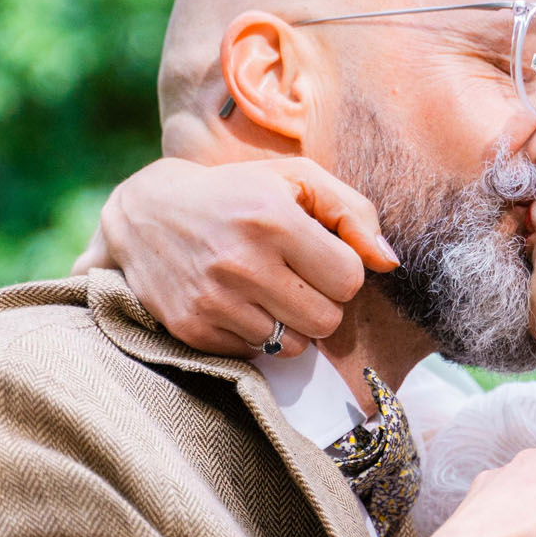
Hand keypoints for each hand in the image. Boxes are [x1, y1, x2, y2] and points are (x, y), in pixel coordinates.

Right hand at [71, 156, 399, 356]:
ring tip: (265, 290)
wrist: (146, 214)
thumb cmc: (237, 194)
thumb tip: (389, 262)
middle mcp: (242, 263)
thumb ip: (353, 213)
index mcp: (274, 219)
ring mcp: (214, 301)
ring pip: (295, 346)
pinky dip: (256, 334)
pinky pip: (257, 355)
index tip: (317, 254)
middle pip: (327, 320)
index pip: (350, 278)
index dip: (340, 268)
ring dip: (290, 323)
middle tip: (295, 277)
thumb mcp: (296, 181)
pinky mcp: (194, 330)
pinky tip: (237, 303)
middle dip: (320, 301)